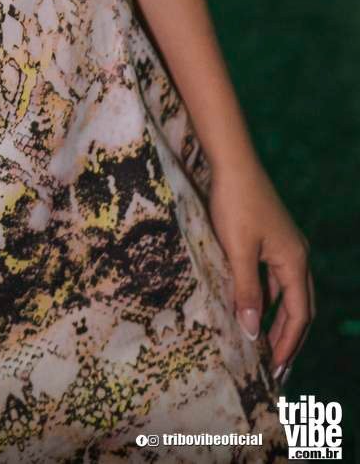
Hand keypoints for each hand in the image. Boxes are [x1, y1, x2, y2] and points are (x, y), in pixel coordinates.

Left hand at [208, 158, 314, 384]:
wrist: (232, 161)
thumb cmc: (235, 203)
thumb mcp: (238, 251)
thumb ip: (246, 292)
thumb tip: (253, 334)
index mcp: (295, 262)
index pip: (298, 315)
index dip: (287, 344)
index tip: (274, 370)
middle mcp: (296, 256)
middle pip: (300, 307)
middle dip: (289, 338)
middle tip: (275, 368)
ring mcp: (284, 245)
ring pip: (288, 293)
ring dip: (279, 319)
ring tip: (264, 345)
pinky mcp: (270, 237)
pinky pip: (275, 278)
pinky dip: (268, 298)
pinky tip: (253, 308)